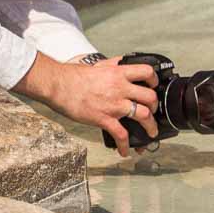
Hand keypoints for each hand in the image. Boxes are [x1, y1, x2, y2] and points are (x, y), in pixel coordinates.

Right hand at [18, 53, 159, 157]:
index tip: (154, 86)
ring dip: (151, 126)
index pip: (147, 72)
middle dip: (155, 106)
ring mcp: (113, 105)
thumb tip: (121, 62)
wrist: (59, 86)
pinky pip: (121, 135)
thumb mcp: (98, 65)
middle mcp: (120, 89)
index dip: (154, 80)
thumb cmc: (74, 76)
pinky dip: (125, 145)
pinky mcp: (104, 119)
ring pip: (143, 116)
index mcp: (118, 74)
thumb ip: (113, 64)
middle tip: (153, 111)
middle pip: (149, 97)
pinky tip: (124, 150)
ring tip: (151, 132)